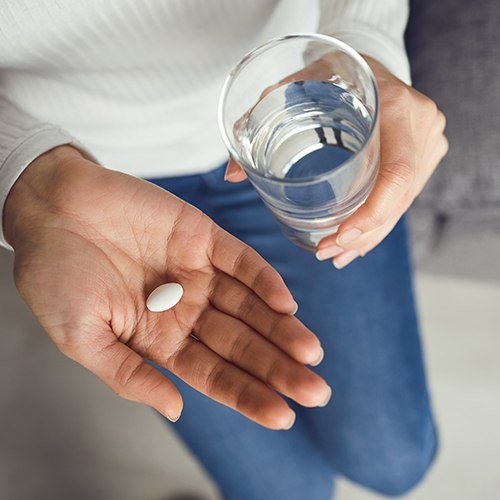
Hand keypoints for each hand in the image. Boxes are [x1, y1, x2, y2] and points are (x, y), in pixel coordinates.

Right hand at [4, 146, 329, 429]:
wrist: (51, 209)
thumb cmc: (56, 275)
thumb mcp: (82, 338)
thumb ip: (128, 375)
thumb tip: (174, 409)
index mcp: (159, 338)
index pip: (213, 375)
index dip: (247, 395)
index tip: (282, 416)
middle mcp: (186, 308)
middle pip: (241, 344)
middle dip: (277, 367)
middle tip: (316, 392)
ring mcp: (198, 273)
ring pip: (250, 306)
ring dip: (281, 328)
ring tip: (311, 352)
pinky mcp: (203, 236)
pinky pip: (241, 260)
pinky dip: (263, 280)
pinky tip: (286, 303)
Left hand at [225, 56, 448, 267]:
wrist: (367, 60)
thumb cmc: (325, 73)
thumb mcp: (290, 88)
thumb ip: (257, 122)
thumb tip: (231, 175)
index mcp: (393, 104)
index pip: (397, 172)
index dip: (372, 214)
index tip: (339, 238)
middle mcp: (419, 124)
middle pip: (400, 196)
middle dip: (363, 234)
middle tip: (328, 254)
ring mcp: (429, 139)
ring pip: (404, 202)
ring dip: (372, 234)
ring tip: (339, 255)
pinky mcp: (428, 152)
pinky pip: (407, 195)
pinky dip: (381, 220)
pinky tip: (358, 241)